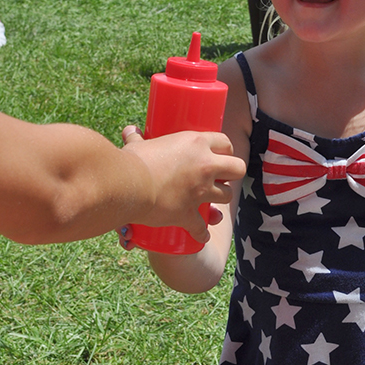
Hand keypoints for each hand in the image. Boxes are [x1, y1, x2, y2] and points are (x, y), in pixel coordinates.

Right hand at [119, 127, 244, 245]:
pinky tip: (201, 235)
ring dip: (220, 200)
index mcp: (196, 143)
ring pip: (227, 196)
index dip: (225, 150)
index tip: (218, 155)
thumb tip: (129, 129)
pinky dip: (201, 233)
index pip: (225, 142)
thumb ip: (136, 138)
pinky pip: (202, 227)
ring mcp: (200, 191)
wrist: (126, 184)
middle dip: (232, 174)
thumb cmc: (132, 160)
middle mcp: (205, 165)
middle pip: (238, 168)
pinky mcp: (189, 213)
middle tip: (220, 177)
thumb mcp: (137, 145)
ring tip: (211, 202)